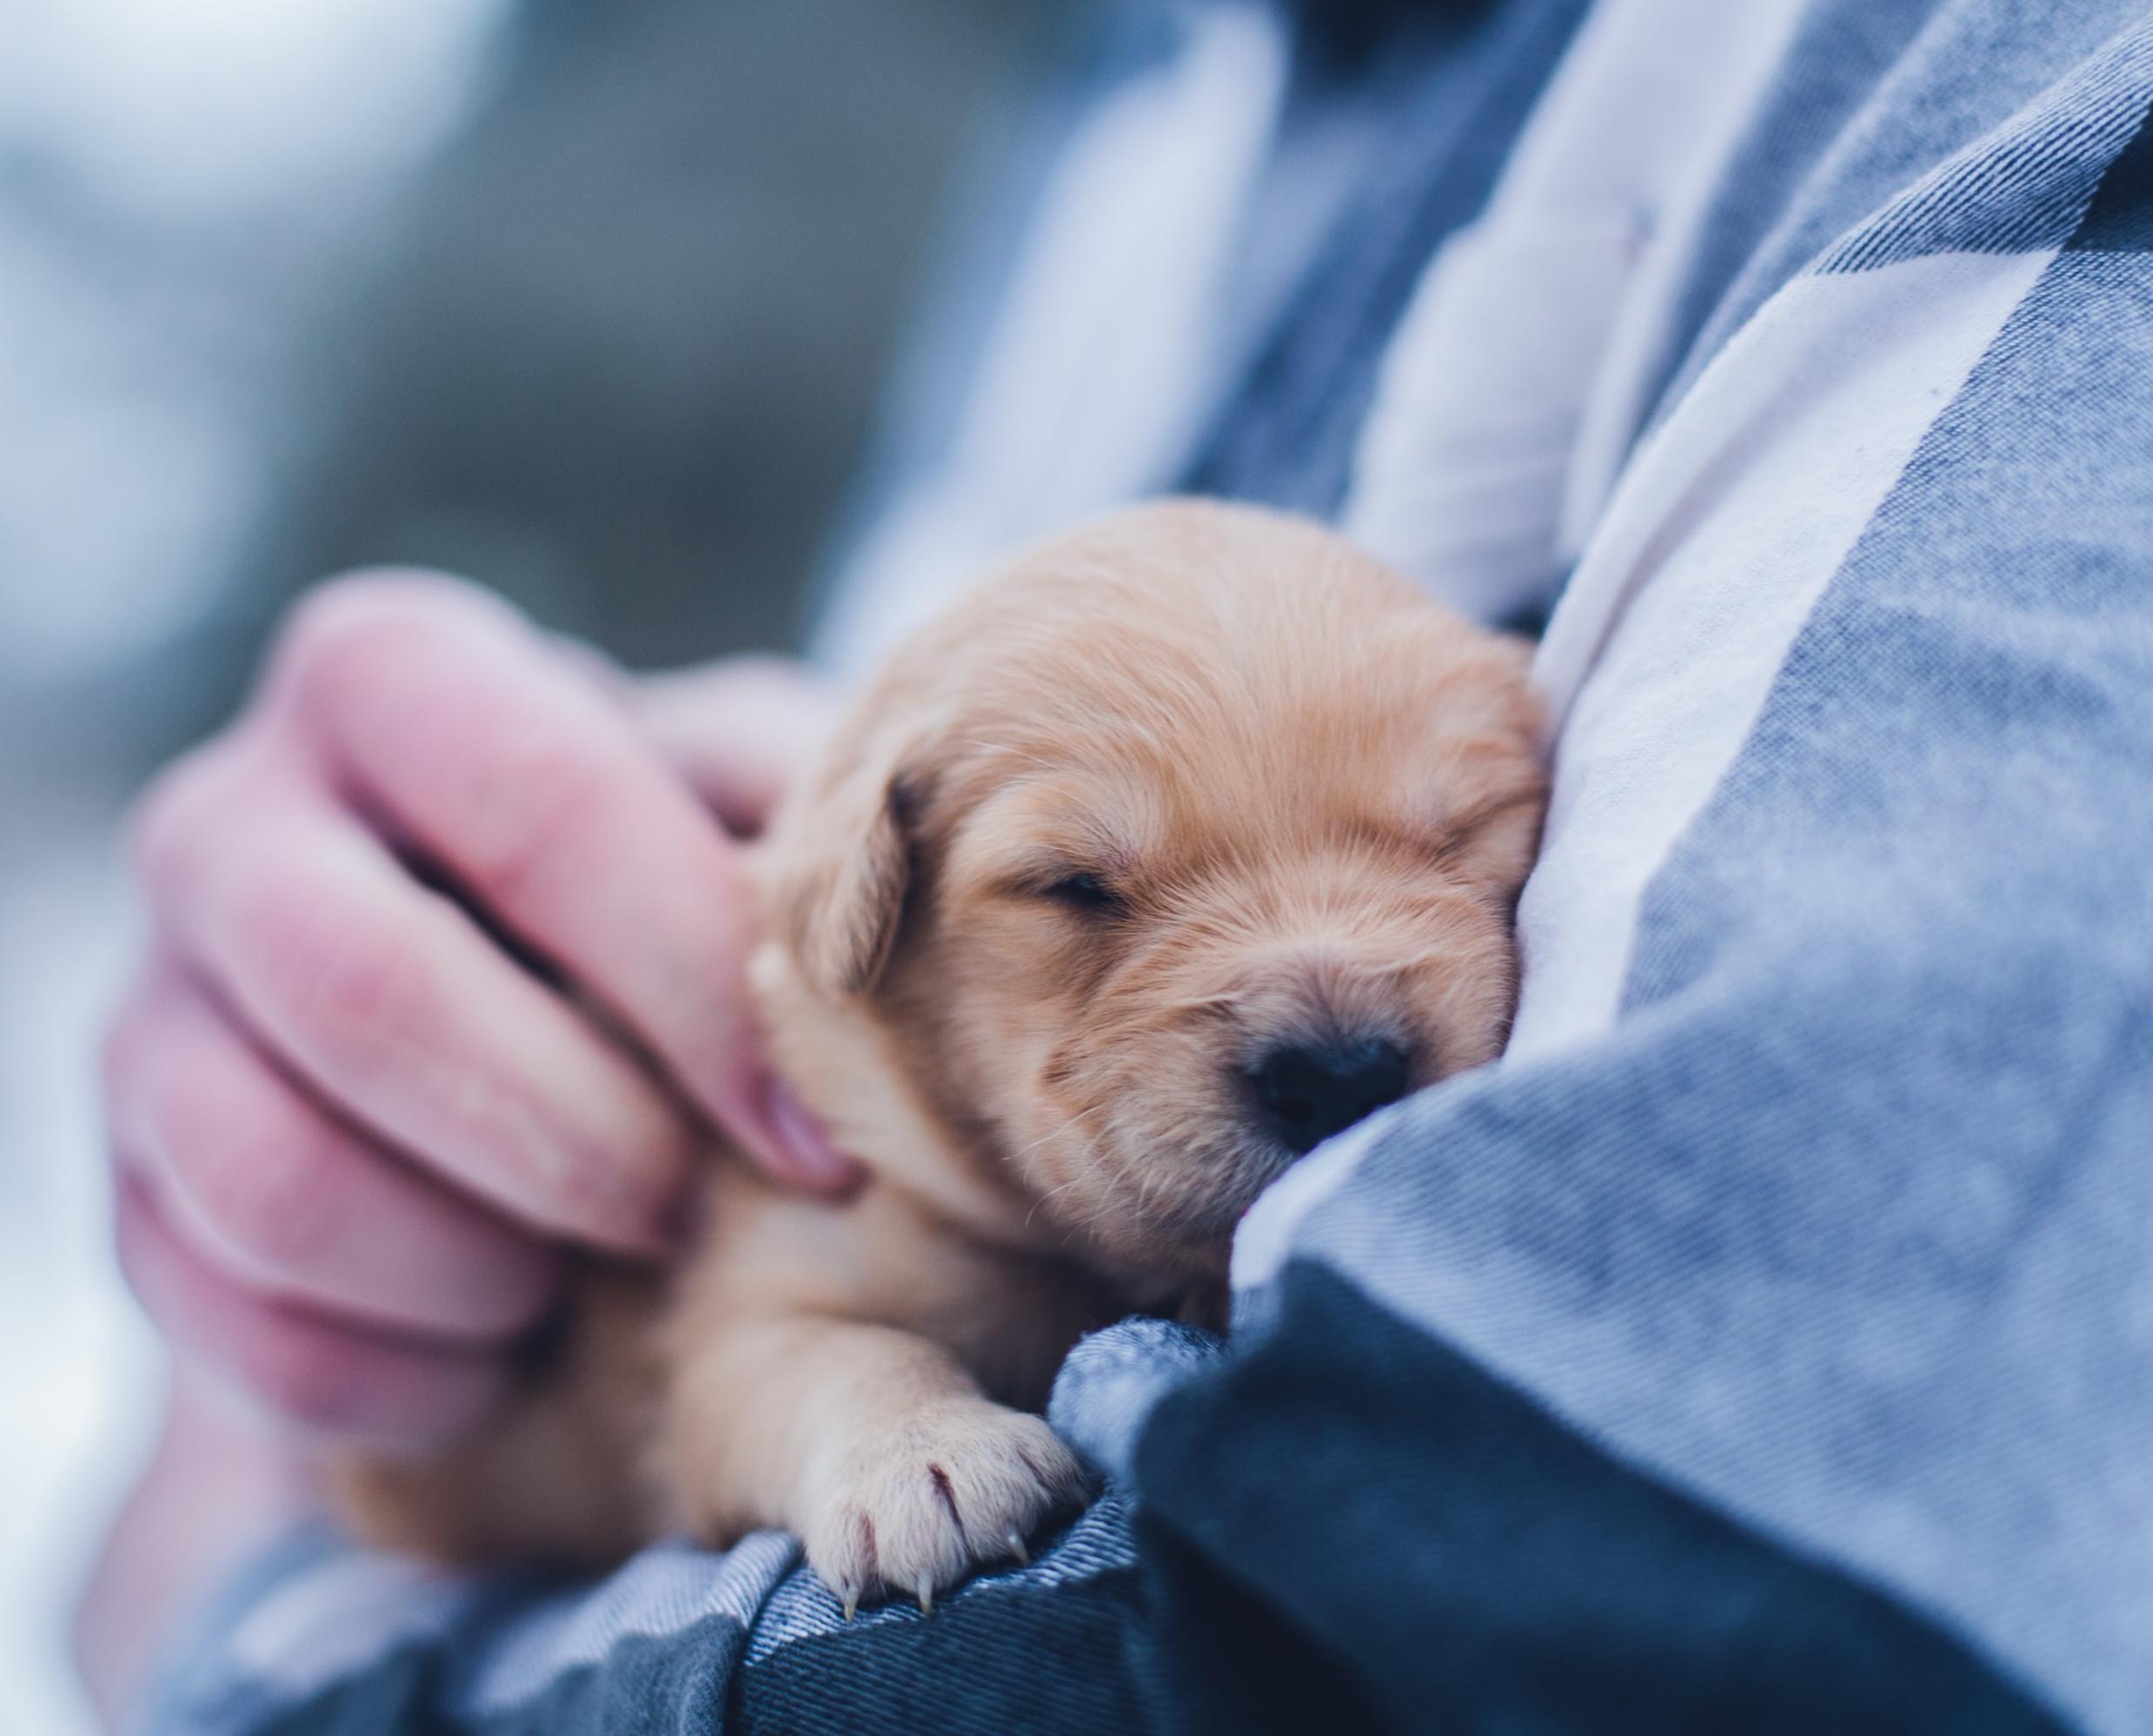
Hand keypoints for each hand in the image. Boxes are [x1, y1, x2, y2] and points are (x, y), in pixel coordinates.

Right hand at [103, 571, 853, 1454]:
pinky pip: (235, 1320)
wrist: (482, 1014)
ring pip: (271, 1174)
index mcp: (392, 677)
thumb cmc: (648, 885)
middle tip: (686, 1214)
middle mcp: (229, 821)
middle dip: (571, 1138)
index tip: (818, 1140)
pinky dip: (401, 1371)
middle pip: (365, 987)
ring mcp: (151, 1010)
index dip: (694, 986)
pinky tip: (506, 1350)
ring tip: (591, 1273)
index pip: (540, 803)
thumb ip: (795, 803)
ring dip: (476, 1263)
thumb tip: (926, 872)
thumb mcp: (728, 799)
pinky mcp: (130, 1191)